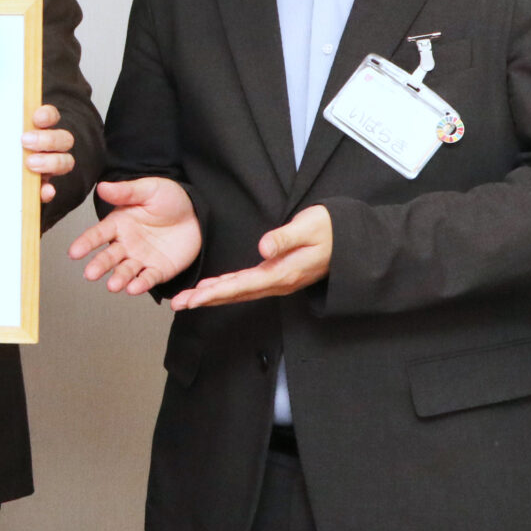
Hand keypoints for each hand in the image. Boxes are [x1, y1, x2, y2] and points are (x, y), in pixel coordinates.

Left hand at [22, 104, 74, 203]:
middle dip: (48, 139)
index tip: (36, 118)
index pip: (51, 116)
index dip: (48, 115)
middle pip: (64, 139)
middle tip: (25, 141)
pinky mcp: (41, 190)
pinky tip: (43, 191)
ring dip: (51, 162)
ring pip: (66, 162)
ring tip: (30, 164)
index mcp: (36, 130)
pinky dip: (48, 191)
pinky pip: (50, 191)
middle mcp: (47, 147)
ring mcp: (48, 168)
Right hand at [67, 177, 202, 295]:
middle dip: (99, 265)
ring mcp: (141, 259)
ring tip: (113, 285)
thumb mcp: (148, 189)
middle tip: (90, 274)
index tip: (74, 252)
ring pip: (126, 270)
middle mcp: (125, 244)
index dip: (85, 243)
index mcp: (118, 224)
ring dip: (118, 278)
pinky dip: (141, 284)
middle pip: (108, 256)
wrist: (197, 214)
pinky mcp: (158, 270)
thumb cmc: (170, 199)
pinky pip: (148, 278)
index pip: (98, 234)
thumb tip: (103, 186)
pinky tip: (133, 288)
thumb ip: (126, 191)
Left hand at [169, 204, 331, 310]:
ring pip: (239, 292)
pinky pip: (246, 286)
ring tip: (186, 298)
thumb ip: (286, 238)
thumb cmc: (331, 230)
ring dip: (212, 295)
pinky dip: (226, 288)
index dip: (216, 292)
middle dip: (206, 299)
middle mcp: (278, 282)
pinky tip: (211, 287)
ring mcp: (278, 281)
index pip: (243, 285)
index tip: (195, 298)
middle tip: (179, 303)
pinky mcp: (277, 275)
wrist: (351, 240)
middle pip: (236, 294)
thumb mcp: (310, 228)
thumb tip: (263, 248)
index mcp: (283, 273)